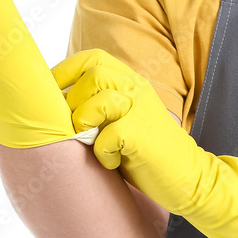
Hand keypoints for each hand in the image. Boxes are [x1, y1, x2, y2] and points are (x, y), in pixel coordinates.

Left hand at [51, 49, 237, 237]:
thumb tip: (55, 107)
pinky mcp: (141, 135)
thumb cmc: (149, 155)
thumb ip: (99, 107)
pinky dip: (102, 154)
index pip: (93, 59)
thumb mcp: (124, 121)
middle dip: (72, 100)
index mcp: (133, 83)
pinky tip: (114, 163)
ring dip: (83, 124)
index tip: (47, 91)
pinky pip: (105, 138)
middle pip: (93, 75)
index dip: (65, 71)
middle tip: (74, 126)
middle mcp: (138, 90)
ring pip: (97, 101)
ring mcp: (141, 110)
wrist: (191, 179)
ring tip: (89, 142)